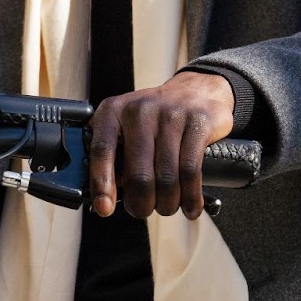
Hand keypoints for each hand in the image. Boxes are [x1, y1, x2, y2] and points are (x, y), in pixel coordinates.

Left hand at [88, 71, 235, 220]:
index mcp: (113, 112)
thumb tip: (103, 198)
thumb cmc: (153, 119)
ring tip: (165, 208)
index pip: (102, 151)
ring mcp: (171, 114)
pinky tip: (190, 207)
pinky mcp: (198, 122)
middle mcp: (140, 110)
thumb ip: (111, 154)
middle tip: (142, 210)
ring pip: (166, 176)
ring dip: (166, 202)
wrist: (197, 90)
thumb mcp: (124, 125)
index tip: (104, 209)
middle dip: (141, 202)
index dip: (101, 184)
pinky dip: (191, 195)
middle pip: (138, 173)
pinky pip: (191, 169)